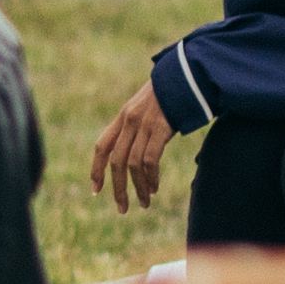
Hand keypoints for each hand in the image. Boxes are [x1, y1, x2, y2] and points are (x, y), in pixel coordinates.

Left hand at [90, 80, 175, 211]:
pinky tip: (155, 188)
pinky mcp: (161, 128)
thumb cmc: (171, 95)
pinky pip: (150, 160)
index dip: (96, 170)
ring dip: (138, 188)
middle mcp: (129, 120)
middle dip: (118, 188)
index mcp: (123, 117)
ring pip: (133, 165)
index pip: (102, 146)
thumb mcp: (146, 108)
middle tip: (122, 208)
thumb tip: (133, 154)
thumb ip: (136, 127)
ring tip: (144, 202)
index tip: (96, 191)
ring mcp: (144, 124)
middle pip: (116, 161)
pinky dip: (151, 178)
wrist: (188, 75)